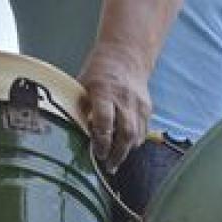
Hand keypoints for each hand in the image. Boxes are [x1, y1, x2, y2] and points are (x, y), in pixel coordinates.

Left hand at [79, 43, 153, 172]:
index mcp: (104, 91)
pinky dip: (134, 142)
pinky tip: (124, 148)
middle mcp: (124, 98)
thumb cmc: (99, 72)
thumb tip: (74, 134)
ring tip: (115, 161)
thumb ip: (80, 108)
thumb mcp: (82, 85)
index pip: (105, 122)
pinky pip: (143, 132)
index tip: (97, 154)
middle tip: (108, 166)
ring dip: (126, 151)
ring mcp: (138, 104)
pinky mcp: (147, 108)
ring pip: (137, 135)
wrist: (126, 56)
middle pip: (125, 132)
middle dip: (117, 153)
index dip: (101, 142)